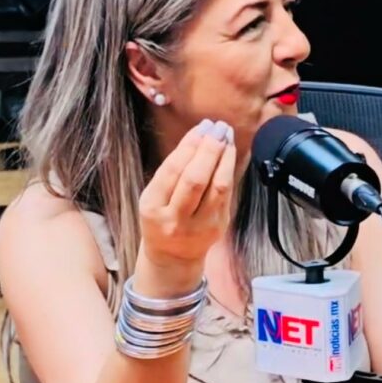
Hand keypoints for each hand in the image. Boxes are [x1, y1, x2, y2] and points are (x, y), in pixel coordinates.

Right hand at [137, 119, 235, 274]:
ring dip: (224, 158)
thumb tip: (199, 134)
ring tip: (226, 137)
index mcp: (153, 208)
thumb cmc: (161, 217)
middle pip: (195, 180)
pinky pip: (226, 194)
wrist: (172, 256)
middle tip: (218, 127)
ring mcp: (200, 226)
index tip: (202, 126)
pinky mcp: (219, 227)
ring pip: (217, 187)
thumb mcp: (154, 196)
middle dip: (209, 149)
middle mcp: (175, 220)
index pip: (173, 171)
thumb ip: (172, 170)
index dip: (190, 146)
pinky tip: (229, 154)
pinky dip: (228, 170)